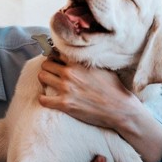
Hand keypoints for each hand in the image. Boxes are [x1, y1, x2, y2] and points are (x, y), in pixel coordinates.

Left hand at [37, 58, 161, 161]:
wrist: (120, 109)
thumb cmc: (114, 88)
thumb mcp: (102, 67)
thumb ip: (87, 61)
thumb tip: (81, 54)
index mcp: (79, 62)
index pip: (57, 52)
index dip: (55, 56)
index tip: (56, 60)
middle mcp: (70, 73)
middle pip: (46, 63)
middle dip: (48, 67)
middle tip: (52, 73)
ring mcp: (66, 88)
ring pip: (42, 77)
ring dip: (44, 80)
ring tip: (49, 84)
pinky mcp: (65, 104)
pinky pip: (43, 99)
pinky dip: (44, 99)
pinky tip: (49, 99)